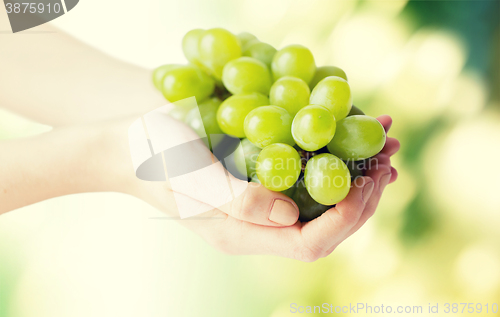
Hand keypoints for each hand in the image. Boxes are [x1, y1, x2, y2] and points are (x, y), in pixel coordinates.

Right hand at [117, 113, 399, 261]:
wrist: (127, 144)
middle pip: (326, 228)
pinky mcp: (257, 181)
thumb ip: (236, 200)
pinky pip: (306, 180)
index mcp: (240, 234)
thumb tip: (289, 213)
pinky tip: (349, 138)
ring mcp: (257, 205)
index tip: (368, 177)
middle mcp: (255, 226)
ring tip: (384, 145)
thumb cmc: (150, 156)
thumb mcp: (187, 175)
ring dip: (357, 177)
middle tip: (388, 155)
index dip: (346, 217)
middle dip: (364, 195)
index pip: (309, 244)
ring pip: (321, 204)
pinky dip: (334, 161)